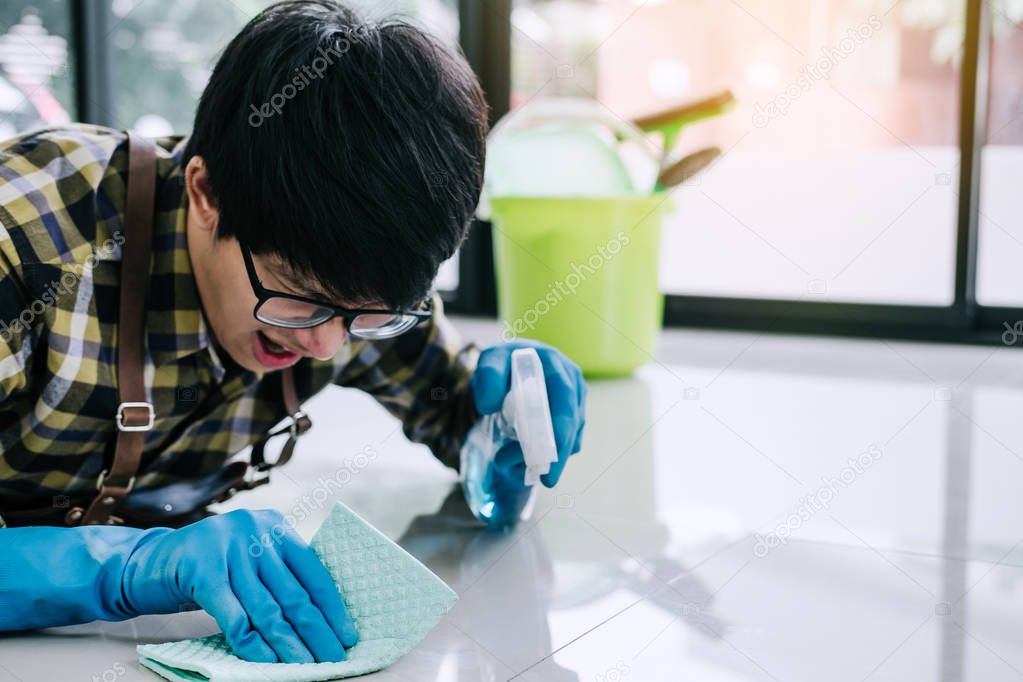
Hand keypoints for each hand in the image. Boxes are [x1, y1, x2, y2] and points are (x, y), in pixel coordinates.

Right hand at [124, 509, 356, 662]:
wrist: (148, 562)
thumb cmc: (209, 567)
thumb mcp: (249, 559)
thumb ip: (278, 575)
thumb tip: (321, 621)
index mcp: (274, 527)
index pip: (313, 571)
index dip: (332, 607)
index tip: (347, 635)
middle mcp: (255, 532)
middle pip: (294, 593)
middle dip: (316, 631)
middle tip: (332, 659)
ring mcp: (228, 548)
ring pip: (267, 608)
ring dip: (288, 644)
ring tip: (304, 666)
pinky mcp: (202, 570)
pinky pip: (234, 616)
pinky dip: (252, 643)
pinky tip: (266, 661)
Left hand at [472, 340, 585, 486]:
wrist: (510, 364)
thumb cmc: (502, 363)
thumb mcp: (490, 361)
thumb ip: (489, 377)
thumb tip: (489, 405)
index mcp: (556, 367)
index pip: (564, 402)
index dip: (560, 432)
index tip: (549, 457)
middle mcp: (572, 383)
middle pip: (573, 425)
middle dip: (558, 455)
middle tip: (544, 480)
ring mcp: (575, 400)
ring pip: (571, 436)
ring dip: (546, 456)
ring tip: (509, 463)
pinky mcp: (572, 416)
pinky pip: (567, 441)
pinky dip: (547, 454)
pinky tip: (522, 459)